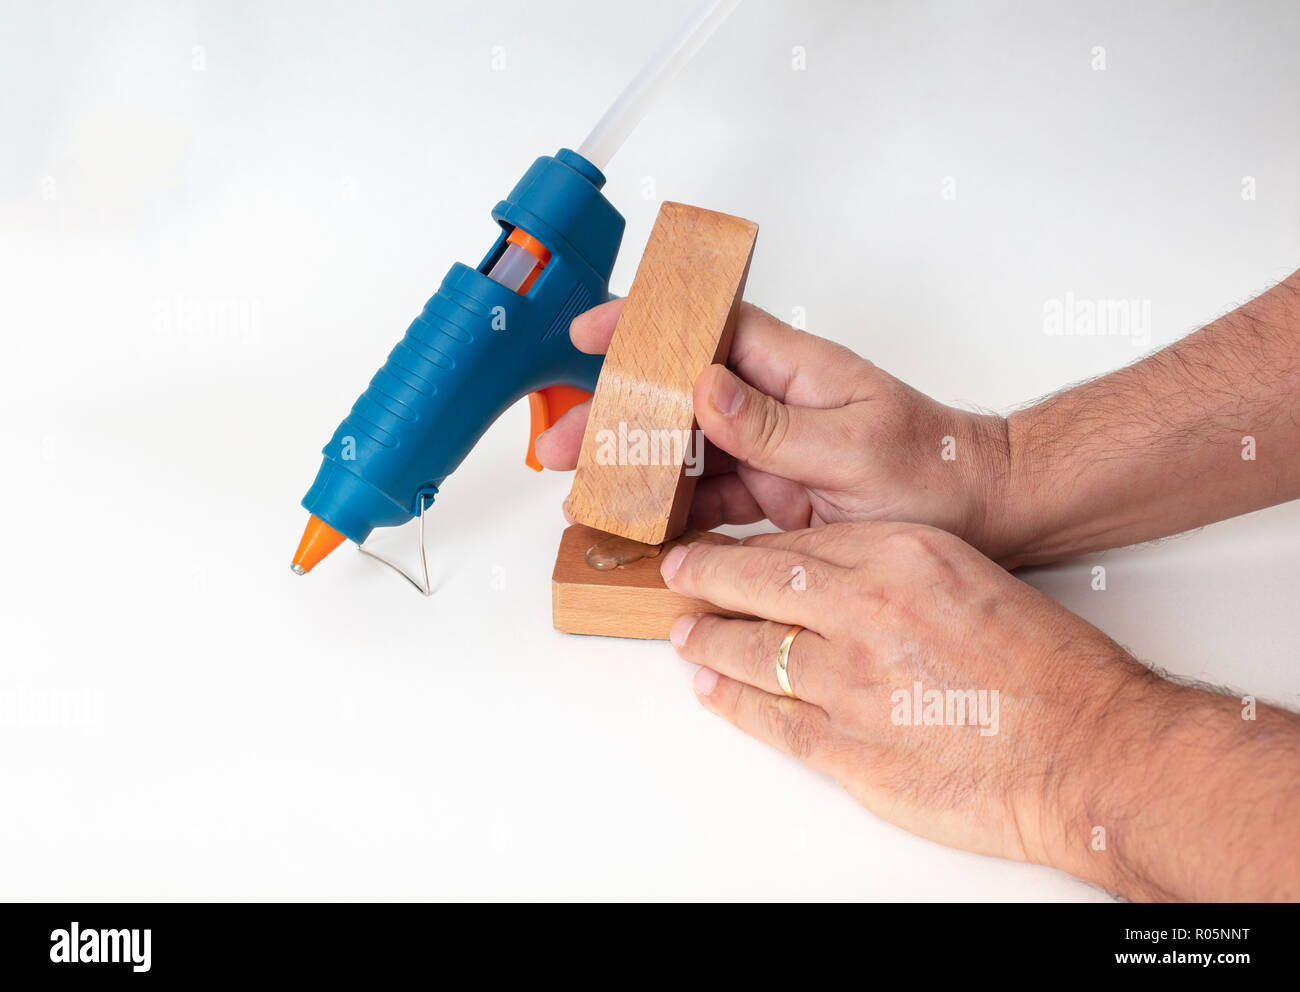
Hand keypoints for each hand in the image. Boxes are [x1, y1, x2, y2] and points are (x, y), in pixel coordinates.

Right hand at [536, 300, 1016, 557]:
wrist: (982, 514)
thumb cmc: (936, 469)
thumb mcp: (855, 447)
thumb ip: (777, 424)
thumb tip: (705, 388)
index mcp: (793, 368)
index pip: (706, 328)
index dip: (644, 325)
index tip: (589, 331)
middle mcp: (774, 403)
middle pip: (676, 396)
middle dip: (616, 416)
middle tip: (564, 446)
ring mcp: (771, 449)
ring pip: (685, 452)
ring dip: (635, 472)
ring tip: (588, 498)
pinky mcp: (775, 493)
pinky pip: (711, 500)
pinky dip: (674, 516)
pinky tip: (641, 530)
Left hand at [659, 520, 1161, 884]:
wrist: (1090, 752)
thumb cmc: (1050, 670)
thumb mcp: (968, 577)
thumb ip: (893, 569)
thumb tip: (827, 573)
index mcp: (902, 556)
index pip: (797, 545)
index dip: (747, 549)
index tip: (723, 549)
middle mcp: (866, 610)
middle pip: (757, 585)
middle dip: (705, 578)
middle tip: (678, 574)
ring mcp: (850, 683)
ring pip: (751, 652)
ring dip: (709, 641)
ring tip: (687, 634)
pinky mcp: (848, 749)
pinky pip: (768, 719)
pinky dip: (732, 702)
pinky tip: (712, 689)